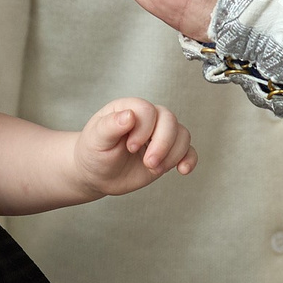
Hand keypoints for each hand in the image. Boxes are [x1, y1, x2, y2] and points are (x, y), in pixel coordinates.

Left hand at [74, 97, 197, 195]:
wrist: (96, 174)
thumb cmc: (93, 152)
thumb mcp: (96, 139)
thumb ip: (110, 125)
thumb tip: (129, 115)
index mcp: (129, 109)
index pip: (148, 110)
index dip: (144, 129)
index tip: (130, 147)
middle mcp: (148, 119)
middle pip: (169, 120)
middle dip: (162, 144)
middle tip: (148, 163)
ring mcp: (159, 136)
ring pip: (182, 134)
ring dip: (172, 154)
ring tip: (153, 168)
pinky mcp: (167, 153)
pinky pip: (188, 151)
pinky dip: (189, 159)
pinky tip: (182, 170)